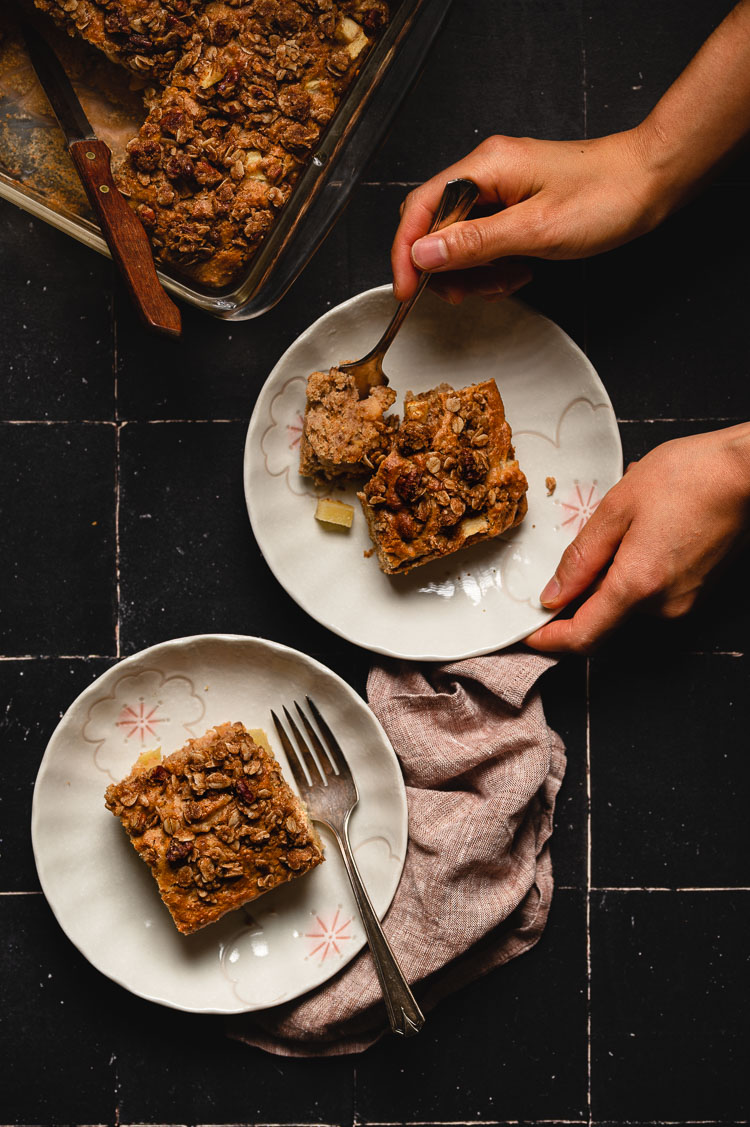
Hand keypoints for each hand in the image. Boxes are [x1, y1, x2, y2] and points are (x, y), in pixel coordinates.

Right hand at [391, 128, 671, 303]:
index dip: (406, 252)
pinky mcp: (516, 206)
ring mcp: (502, 190)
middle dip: (444, 268)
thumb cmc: (606, 196)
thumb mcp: (535, 230)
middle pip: (435, 226)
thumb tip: (422, 253)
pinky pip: (486, 242)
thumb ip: (475, 243)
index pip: (420, 208)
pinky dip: (494, 266)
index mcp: (484, 168)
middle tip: (467, 294)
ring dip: (474, 273)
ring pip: (460, 241)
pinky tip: (519, 272)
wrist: (653, 181)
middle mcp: (487, 173)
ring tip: (506, 282)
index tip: (408, 290)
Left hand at [524, 425, 749, 653]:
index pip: (584, 636)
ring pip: (628, 600)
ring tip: (632, 522)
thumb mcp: (617, 507)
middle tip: (593, 538)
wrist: (748, 471)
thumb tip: (552, 595)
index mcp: (638, 585)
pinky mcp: (697, 592)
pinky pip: (651, 591)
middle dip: (585, 586)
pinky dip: (636, 569)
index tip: (529, 634)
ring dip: (614, 571)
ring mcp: (685, 601)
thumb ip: (581, 558)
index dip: (551, 640)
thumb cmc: (688, 477)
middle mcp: (664, 605)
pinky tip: (649, 529)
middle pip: (604, 614)